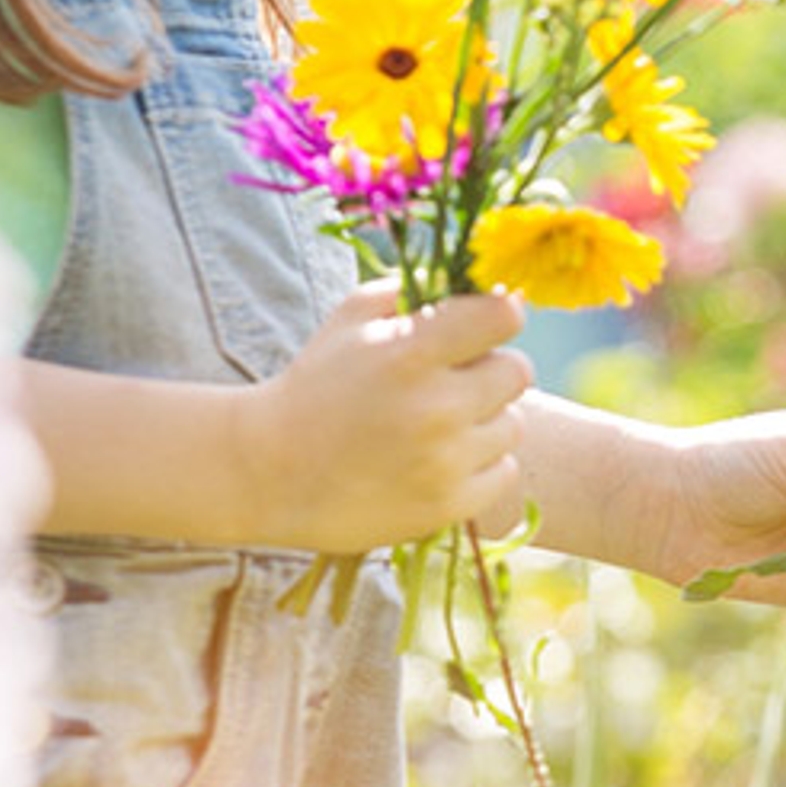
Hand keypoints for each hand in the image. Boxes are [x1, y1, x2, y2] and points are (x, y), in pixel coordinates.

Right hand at [233, 282, 531, 552]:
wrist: (267, 472)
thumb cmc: (315, 386)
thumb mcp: (350, 320)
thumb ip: (412, 289)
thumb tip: (480, 281)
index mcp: (409, 353)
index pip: (503, 316)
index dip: (499, 315)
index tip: (485, 325)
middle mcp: (434, 408)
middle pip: (518, 371)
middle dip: (490, 369)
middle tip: (452, 381)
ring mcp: (443, 462)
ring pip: (513, 425)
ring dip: (484, 421)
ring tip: (436, 425)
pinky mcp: (447, 506)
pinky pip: (504, 471)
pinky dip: (480, 466)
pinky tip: (439, 460)